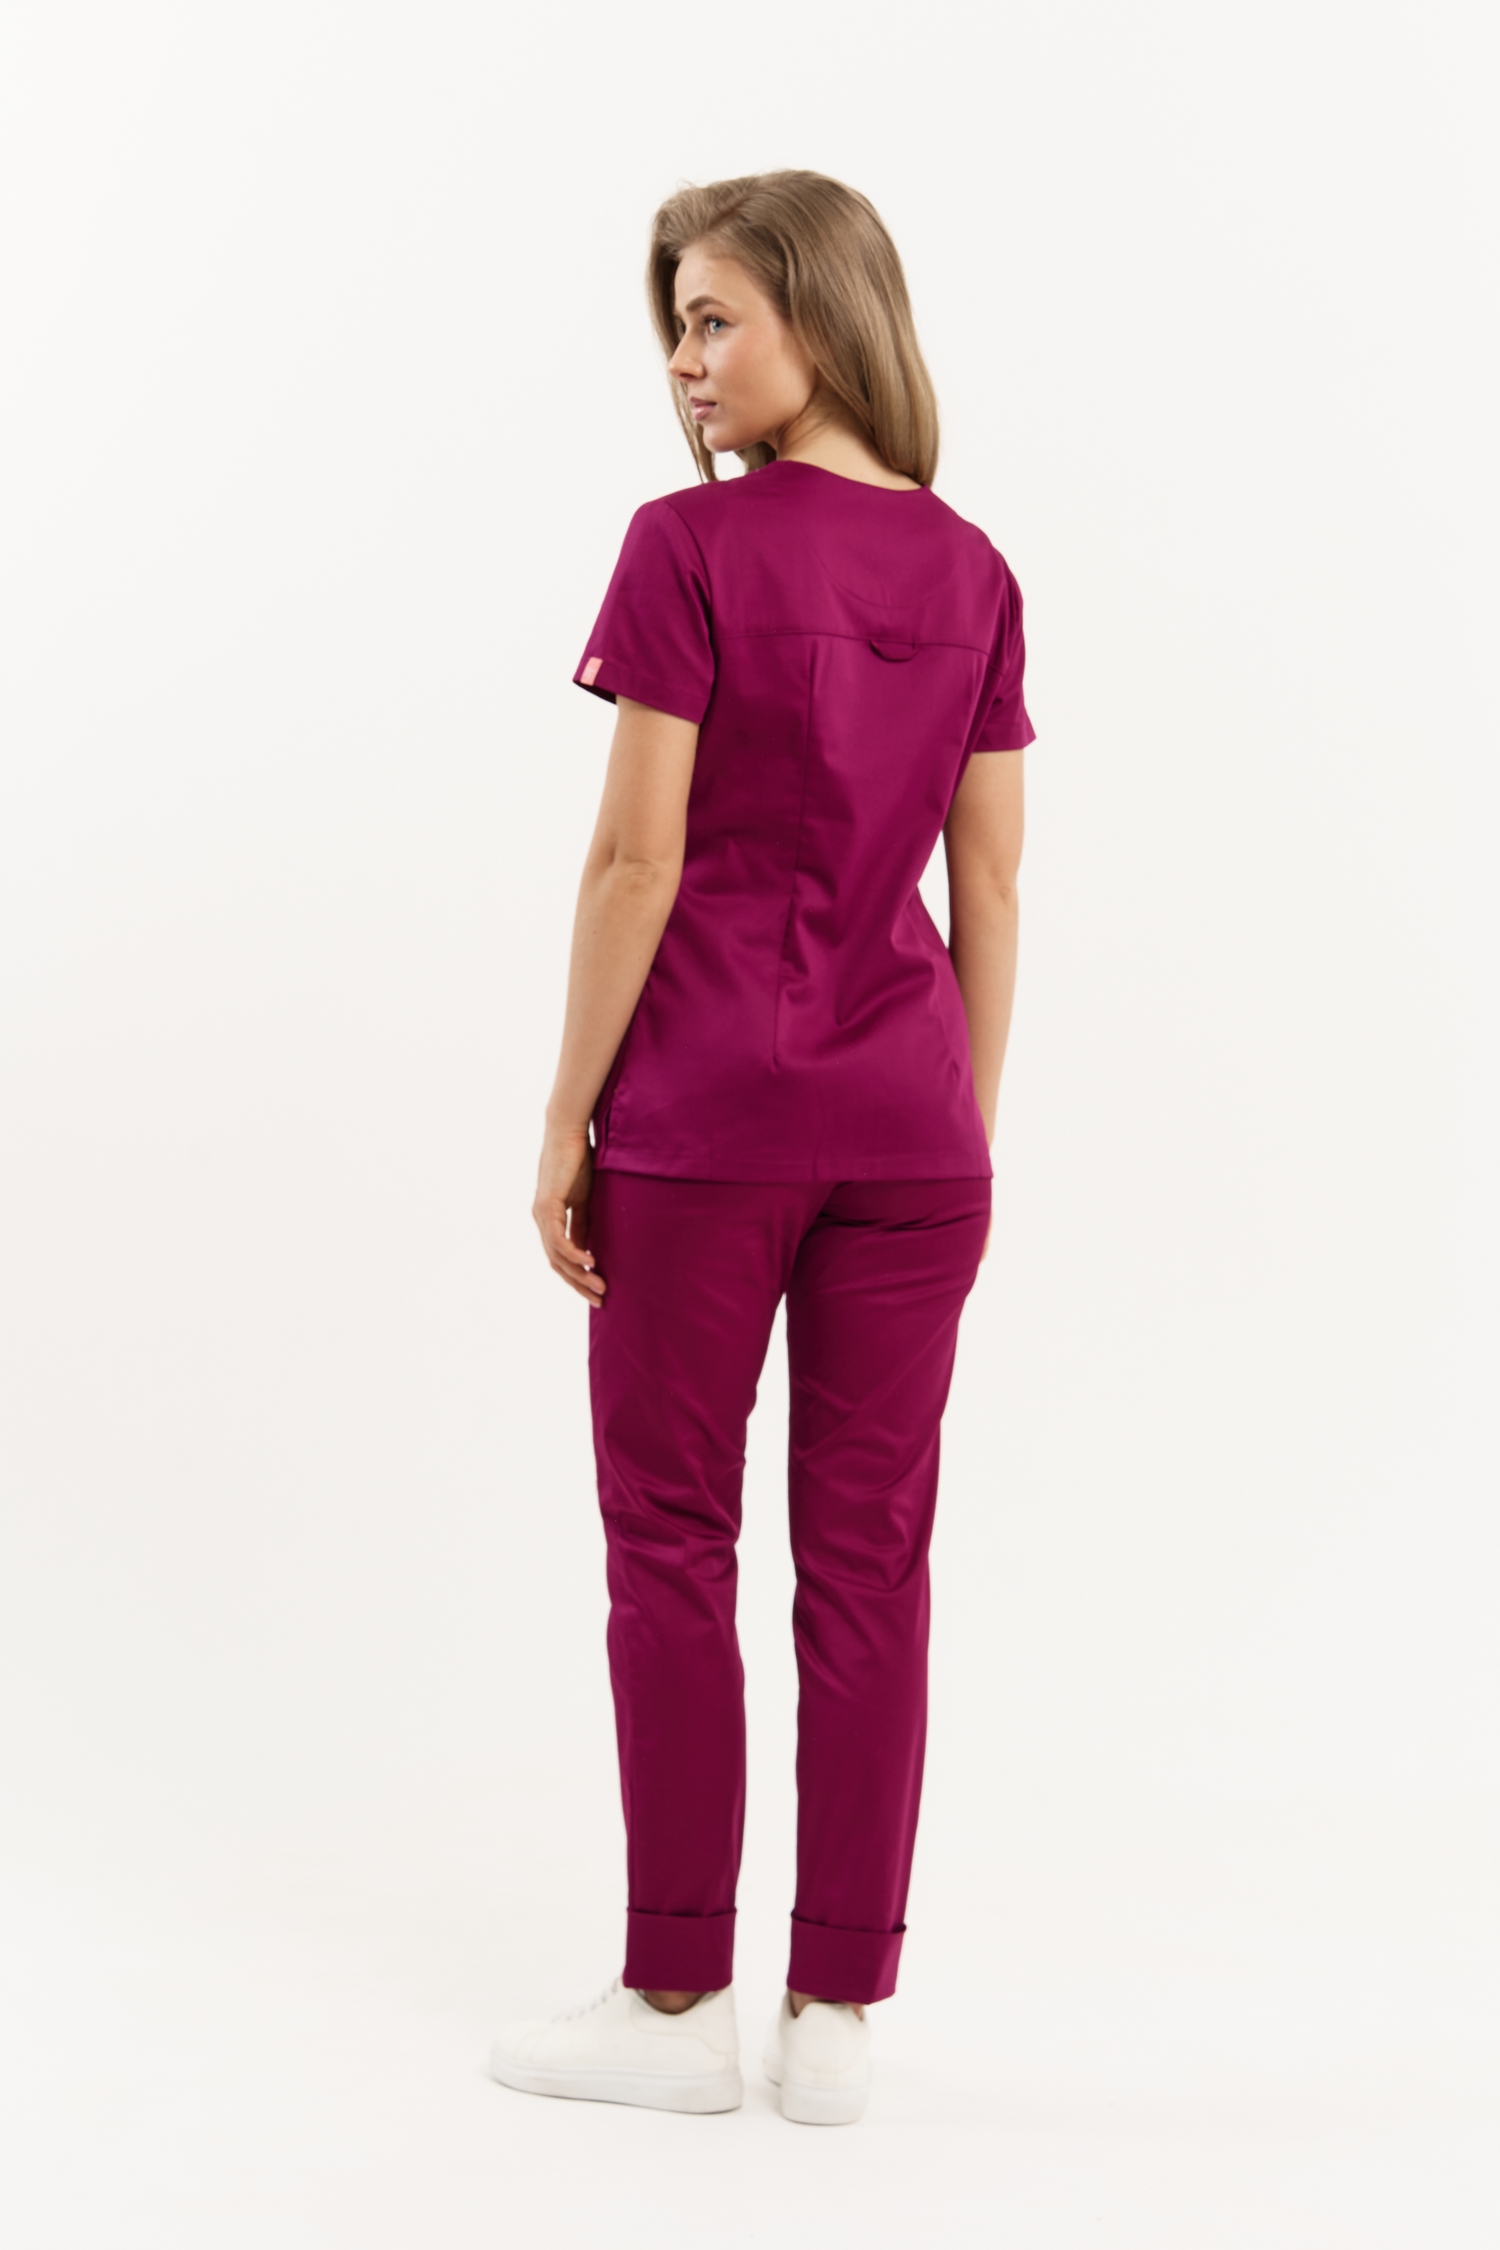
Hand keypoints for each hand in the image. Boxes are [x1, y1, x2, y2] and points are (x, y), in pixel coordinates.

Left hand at [533, 1124, 605, 1306]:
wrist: (568, 1132)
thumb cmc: (578, 1160)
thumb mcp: (585, 1199)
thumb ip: (585, 1224)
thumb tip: (592, 1249)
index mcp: (550, 1219)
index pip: (561, 1257)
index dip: (578, 1276)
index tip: (597, 1290)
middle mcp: (541, 1220)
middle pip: (557, 1264)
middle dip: (579, 1284)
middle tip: (600, 1299)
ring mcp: (541, 1214)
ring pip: (557, 1257)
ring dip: (579, 1275)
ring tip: (600, 1286)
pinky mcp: (547, 1205)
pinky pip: (559, 1239)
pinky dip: (574, 1254)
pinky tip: (591, 1263)